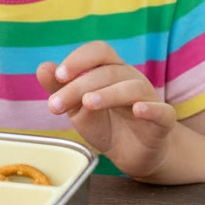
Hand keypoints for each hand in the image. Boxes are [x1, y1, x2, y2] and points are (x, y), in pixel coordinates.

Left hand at [36, 41, 177, 180]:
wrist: (132, 154)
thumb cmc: (104, 123)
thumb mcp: (76, 108)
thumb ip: (60, 89)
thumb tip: (43, 68)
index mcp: (110, 70)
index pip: (98, 51)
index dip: (79, 59)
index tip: (58, 76)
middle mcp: (131, 78)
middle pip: (108, 72)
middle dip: (79, 86)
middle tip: (56, 105)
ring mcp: (148, 98)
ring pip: (133, 87)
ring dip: (108, 93)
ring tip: (87, 104)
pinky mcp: (162, 122)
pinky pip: (162, 111)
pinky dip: (151, 109)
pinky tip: (137, 110)